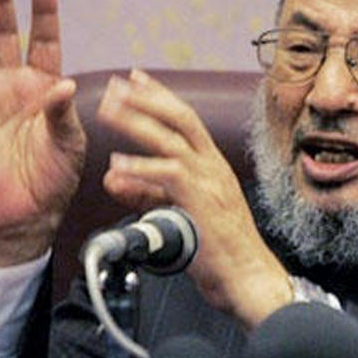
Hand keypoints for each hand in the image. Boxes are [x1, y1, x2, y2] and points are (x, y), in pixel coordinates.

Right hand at [0, 0, 85, 265]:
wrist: (27, 215)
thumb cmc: (56, 177)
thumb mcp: (70, 143)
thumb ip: (64, 112)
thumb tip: (62, 84)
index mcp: (46, 85)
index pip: (44, 40)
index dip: (43, 11)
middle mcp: (14, 85)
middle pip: (5, 35)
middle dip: (2, 4)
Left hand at [96, 69, 291, 327]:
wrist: (248, 277)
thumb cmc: (220, 251)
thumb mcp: (178, 213)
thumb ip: (145, 192)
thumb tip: (112, 176)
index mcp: (213, 166)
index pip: (186, 121)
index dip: (160, 97)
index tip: (136, 79)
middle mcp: (214, 167)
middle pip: (181, 119)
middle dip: (148, 98)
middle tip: (119, 83)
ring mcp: (211, 183)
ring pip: (172, 140)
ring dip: (138, 123)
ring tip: (109, 111)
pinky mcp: (203, 202)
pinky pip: (169, 176)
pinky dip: (141, 168)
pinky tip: (117, 165)